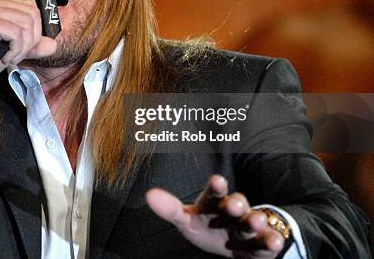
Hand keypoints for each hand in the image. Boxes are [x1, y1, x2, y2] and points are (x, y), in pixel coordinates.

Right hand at [0, 0, 56, 107]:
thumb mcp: (14, 50)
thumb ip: (32, 45)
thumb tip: (52, 44)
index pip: (31, 6)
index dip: (35, 29)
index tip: (23, 47)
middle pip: (32, 14)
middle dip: (31, 40)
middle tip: (17, 54)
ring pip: (26, 24)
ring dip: (23, 47)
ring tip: (10, 56)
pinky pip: (15, 33)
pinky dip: (15, 50)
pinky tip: (4, 58)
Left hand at [146, 175, 285, 258]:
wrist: (236, 245)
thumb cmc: (209, 227)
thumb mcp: (188, 220)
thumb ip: (171, 209)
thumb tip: (150, 195)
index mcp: (214, 204)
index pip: (213, 194)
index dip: (215, 187)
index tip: (217, 180)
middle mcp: (233, 211)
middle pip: (235, 205)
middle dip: (235, 204)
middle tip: (234, 204)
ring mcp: (249, 226)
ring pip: (252, 221)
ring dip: (255, 220)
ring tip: (256, 221)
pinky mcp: (262, 244)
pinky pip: (267, 242)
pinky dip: (271, 241)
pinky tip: (274, 241)